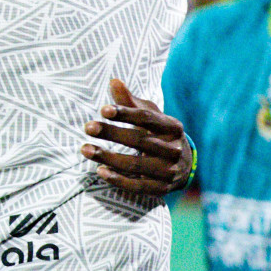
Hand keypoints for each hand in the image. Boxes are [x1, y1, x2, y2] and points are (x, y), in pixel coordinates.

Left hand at [81, 78, 192, 195]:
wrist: (184, 166)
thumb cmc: (158, 134)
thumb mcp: (149, 116)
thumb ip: (130, 102)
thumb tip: (113, 81)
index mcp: (172, 127)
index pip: (147, 118)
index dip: (126, 114)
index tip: (103, 110)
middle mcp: (174, 149)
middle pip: (140, 140)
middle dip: (112, 133)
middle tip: (88, 127)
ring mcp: (169, 171)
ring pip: (136, 165)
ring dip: (109, 158)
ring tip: (85, 149)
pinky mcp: (162, 189)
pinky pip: (139, 186)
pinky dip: (119, 180)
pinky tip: (100, 171)